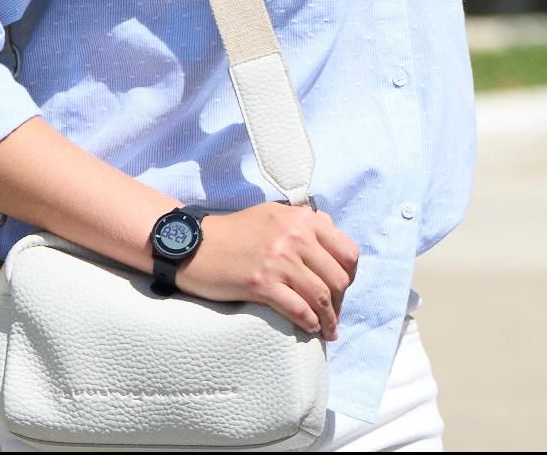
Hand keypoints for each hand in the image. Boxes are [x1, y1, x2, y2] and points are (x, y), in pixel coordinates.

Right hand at [177, 201, 358, 339]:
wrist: (196, 244)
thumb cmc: (236, 231)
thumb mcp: (276, 215)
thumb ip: (306, 223)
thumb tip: (333, 234)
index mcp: (304, 219)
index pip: (348, 251)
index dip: (350, 275)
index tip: (344, 289)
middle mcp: (296, 236)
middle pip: (338, 277)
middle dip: (341, 302)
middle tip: (335, 315)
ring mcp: (279, 260)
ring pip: (320, 295)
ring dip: (329, 319)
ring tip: (328, 330)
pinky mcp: (261, 282)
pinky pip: (296, 308)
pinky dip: (308, 322)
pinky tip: (309, 329)